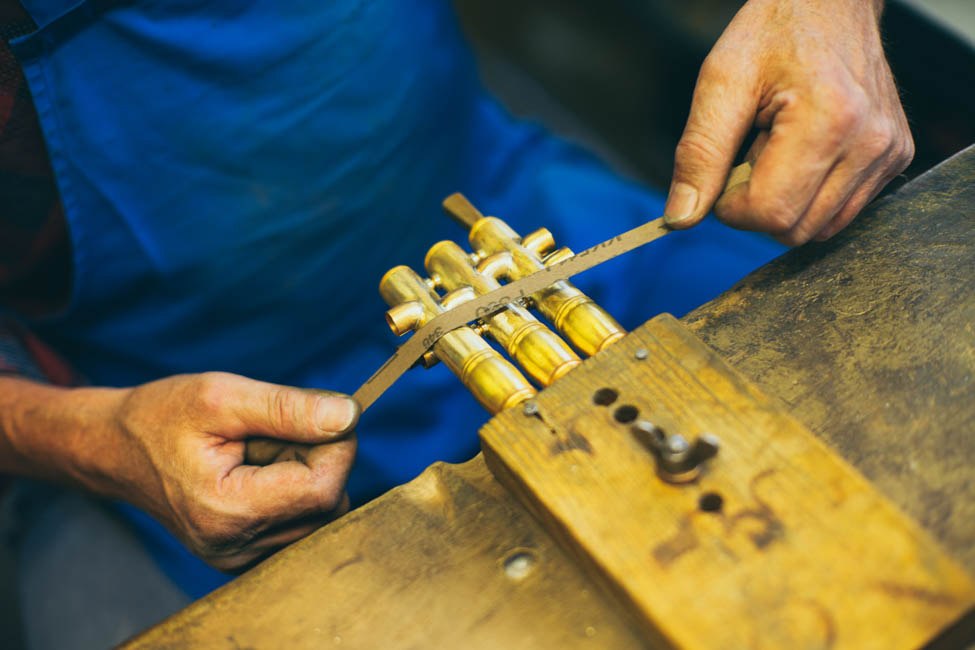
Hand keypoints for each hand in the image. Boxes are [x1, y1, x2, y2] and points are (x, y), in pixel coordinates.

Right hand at [110, 372, 357, 570]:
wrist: (115, 449)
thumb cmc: (161, 418)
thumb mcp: (224, 397)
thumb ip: (289, 408)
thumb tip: (348, 416)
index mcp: (228, 512)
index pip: (324, 488)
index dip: (337, 446)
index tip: (320, 413)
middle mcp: (236, 547)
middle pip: (327, 503)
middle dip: (319, 457)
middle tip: (274, 431)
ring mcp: (241, 557)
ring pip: (320, 513)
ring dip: (305, 472)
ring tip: (259, 450)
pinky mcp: (247, 553)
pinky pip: (300, 520)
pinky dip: (293, 489)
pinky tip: (258, 471)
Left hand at [663, 0, 912, 244]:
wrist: (829, 2)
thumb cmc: (773, 33)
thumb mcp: (721, 82)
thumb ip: (699, 155)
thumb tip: (681, 218)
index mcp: (829, 120)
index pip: (770, 213)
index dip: (731, 205)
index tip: (727, 166)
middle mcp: (870, 142)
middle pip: (794, 229)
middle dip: (758, 204)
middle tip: (753, 150)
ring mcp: (888, 153)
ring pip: (819, 229)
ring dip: (786, 200)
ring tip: (779, 146)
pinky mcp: (895, 158)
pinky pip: (841, 212)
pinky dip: (812, 195)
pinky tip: (804, 152)